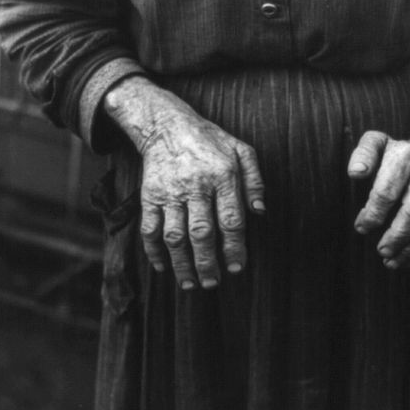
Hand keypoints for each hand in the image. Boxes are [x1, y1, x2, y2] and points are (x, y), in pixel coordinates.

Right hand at [104, 76, 264, 289]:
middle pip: (201, 232)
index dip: (234, 248)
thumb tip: (261, 211)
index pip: (231, 220)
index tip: (236, 269)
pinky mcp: (149, 196)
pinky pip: (149, 228)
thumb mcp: (241, 150)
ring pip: (174, 236)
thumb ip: (255, 180)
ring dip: (182, 264)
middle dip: (207, 263)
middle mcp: (195, 187)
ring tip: (190, 284)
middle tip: (213, 283)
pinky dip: (154, 252)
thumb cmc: (211, 140)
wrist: (166, 125)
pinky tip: (163, 268)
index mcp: (222, 176)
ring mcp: (170, 193)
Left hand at [348, 98, 409, 269]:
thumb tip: (355, 173)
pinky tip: (409, 261)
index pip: (388, 190)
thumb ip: (363, 155)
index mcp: (406, 156)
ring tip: (391, 262)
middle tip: (381, 251)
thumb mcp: (376, 143)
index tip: (361, 228)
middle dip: (397, 236)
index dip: (373, 213)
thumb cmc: (397, 154)